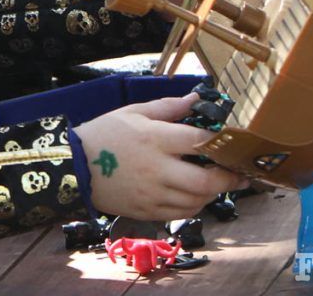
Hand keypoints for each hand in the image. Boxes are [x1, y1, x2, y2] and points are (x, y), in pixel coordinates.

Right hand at [71, 93, 248, 220]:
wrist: (74, 167)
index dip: (222, 143)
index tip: (234, 143)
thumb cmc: (104, 134)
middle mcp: (158, 169)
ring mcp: (153, 194)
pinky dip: (195, 205)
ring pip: (197, 200)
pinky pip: (181, 213)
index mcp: (155, 139)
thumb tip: (197, 98)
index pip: (200, 141)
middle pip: (206, 181)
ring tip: (217, 182)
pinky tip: (195, 195)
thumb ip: (168, 107)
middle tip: (238, 173)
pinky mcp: (147, 211)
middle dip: (229, 178)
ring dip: (213, 192)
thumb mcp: (133, 112)